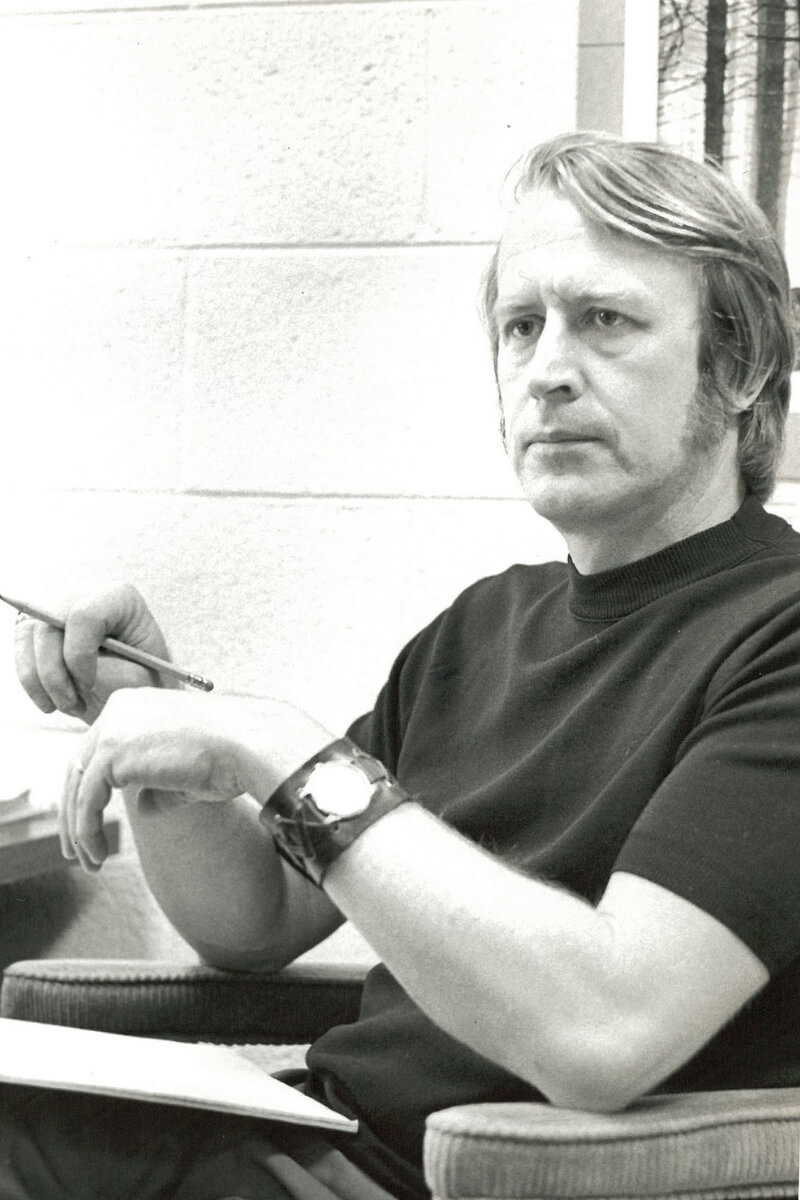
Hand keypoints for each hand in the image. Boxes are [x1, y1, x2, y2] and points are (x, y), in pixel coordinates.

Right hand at [14, 584, 169, 724]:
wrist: (137, 684)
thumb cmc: (146, 679)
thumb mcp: (142, 678)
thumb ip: (115, 673)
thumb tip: (79, 679)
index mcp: (120, 598)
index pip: (85, 615)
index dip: (79, 654)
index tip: (89, 684)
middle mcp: (86, 595)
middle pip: (49, 626)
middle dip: (56, 674)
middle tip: (75, 704)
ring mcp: (58, 609)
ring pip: (30, 639)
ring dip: (43, 682)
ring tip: (71, 705)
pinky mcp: (39, 629)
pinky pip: (22, 653)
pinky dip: (32, 684)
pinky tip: (53, 702)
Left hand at [62, 687, 334, 871]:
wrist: (251, 746)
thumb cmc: (232, 756)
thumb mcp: (188, 770)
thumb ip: (160, 784)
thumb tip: (141, 805)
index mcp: (135, 705)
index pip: (97, 751)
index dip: (89, 792)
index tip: (92, 826)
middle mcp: (118, 709)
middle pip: (78, 766)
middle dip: (74, 813)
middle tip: (79, 851)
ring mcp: (113, 728)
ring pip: (76, 785)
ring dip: (78, 829)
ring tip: (88, 863)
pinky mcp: (113, 752)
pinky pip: (86, 800)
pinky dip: (86, 831)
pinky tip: (97, 855)